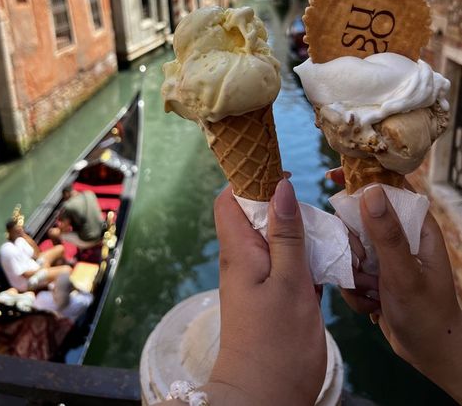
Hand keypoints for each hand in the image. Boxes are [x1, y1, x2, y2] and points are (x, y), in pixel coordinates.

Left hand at [206, 179, 325, 405]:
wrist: (263, 398)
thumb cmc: (276, 342)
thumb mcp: (289, 281)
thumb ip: (286, 234)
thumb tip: (281, 185)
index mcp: (239, 251)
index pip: (230, 200)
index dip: (250, 180)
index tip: (281, 172)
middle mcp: (242, 260)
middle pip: (254, 216)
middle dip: (280, 205)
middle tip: (311, 207)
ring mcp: (255, 279)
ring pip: (273, 239)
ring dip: (296, 233)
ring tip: (324, 235)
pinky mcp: (269, 296)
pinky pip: (283, 263)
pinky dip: (302, 257)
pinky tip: (324, 263)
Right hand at [328, 168, 461, 401]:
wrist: (429, 355)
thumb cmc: (426, 314)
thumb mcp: (404, 274)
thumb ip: (386, 234)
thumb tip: (370, 190)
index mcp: (416, 227)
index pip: (388, 188)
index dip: (360, 179)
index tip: (331, 176)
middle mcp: (400, 236)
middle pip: (358, 220)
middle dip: (353, 247)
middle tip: (362, 266)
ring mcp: (385, 256)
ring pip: (349, 248)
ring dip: (353, 273)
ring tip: (372, 292)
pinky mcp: (374, 274)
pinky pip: (348, 271)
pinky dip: (354, 290)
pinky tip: (371, 305)